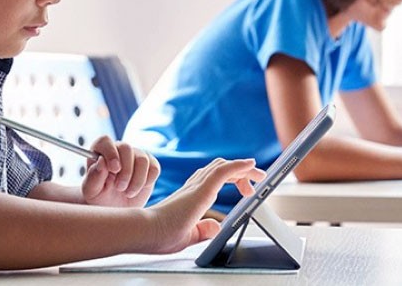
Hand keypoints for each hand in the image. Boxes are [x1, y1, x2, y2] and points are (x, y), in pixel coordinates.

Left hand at [80, 135, 160, 207]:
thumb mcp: (92, 191)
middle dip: (125, 171)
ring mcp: (136, 156)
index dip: (110, 152)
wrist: (116, 210)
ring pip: (142, 159)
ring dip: (136, 180)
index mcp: (100, 152)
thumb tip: (101, 162)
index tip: (113, 169)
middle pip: (126, 148)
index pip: (105, 141)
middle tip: (119, 188)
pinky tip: (138, 189)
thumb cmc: (101, 198)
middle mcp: (119, 150)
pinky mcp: (150, 165)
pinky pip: (154, 168)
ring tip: (127, 193)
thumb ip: (93, 177)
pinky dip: (147, 181)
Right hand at [144, 158, 265, 253]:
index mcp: (189, 197)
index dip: (229, 178)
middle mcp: (192, 187)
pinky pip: (223, 171)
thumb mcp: (186, 236)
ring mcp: (196, 187)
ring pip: (223, 167)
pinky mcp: (200, 190)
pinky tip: (249, 164)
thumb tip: (216, 227)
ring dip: (243, 168)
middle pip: (219, 169)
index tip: (243, 186)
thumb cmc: (157, 236)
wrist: (143, 232)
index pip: (211, 179)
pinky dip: (238, 165)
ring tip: (258, 173)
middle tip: (257, 177)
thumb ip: (201, 230)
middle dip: (240, 172)